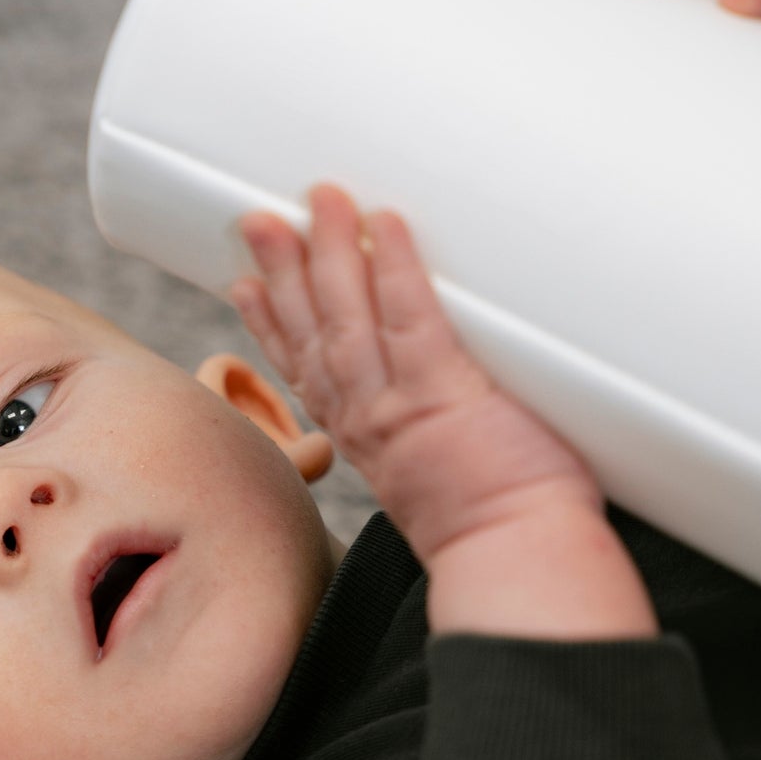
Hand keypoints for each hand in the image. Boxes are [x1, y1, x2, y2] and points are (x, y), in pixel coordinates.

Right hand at [230, 185, 600, 567]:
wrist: (515, 558)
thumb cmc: (494, 524)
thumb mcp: (433, 475)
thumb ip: (427, 427)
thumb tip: (444, 397)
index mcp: (361, 434)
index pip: (303, 366)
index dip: (270, 322)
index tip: (245, 283)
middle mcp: (366, 416)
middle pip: (312, 330)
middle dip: (282, 271)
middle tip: (258, 219)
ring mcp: (398, 405)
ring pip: (347, 318)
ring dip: (326, 256)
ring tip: (317, 201)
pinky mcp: (443, 395)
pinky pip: (410, 320)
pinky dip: (394, 270)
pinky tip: (385, 227)